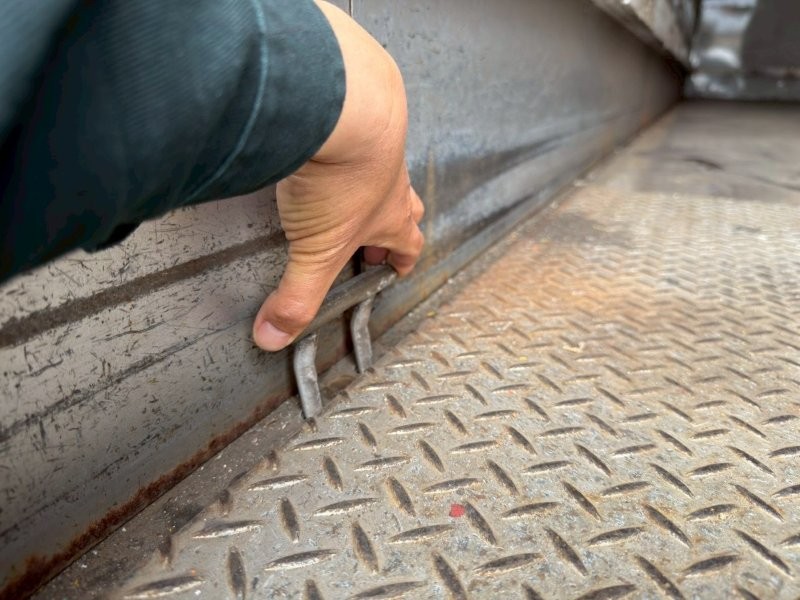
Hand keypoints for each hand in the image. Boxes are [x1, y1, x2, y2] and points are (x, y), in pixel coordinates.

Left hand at [252, 1, 423, 351]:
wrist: (346, 110)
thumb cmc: (344, 180)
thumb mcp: (317, 251)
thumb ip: (296, 296)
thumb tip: (274, 336)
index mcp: (391, 218)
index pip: (408, 246)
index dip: (402, 260)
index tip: (396, 267)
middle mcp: (391, 181)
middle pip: (404, 206)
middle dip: (391, 223)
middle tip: (371, 234)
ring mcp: (376, 144)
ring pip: (382, 168)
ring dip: (370, 183)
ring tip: (347, 189)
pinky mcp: (353, 113)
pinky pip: (354, 133)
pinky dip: (343, 144)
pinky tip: (322, 145)